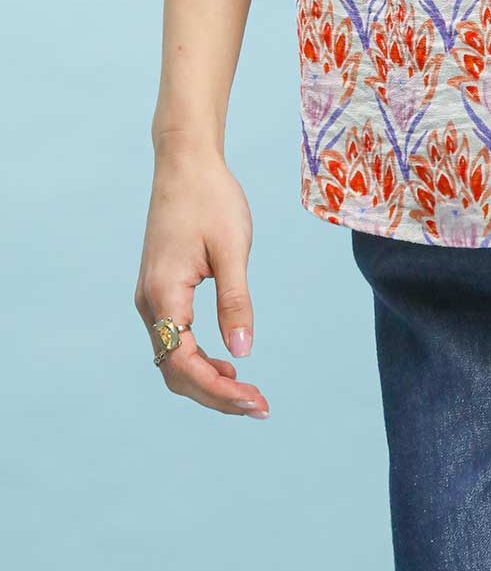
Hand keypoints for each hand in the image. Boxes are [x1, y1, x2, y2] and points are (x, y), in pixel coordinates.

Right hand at [133, 146, 268, 417]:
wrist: (184, 163)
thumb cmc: (212, 199)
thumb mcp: (232, 249)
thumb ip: (236, 302)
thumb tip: (243, 353)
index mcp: (165, 294)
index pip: (185, 363)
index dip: (218, 391)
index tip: (255, 401)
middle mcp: (149, 303)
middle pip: (175, 371)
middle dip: (215, 395)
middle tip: (259, 406)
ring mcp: (150, 298)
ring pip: (172, 359)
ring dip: (206, 381)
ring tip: (248, 393)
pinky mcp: (159, 292)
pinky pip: (174, 340)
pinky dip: (198, 360)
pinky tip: (228, 364)